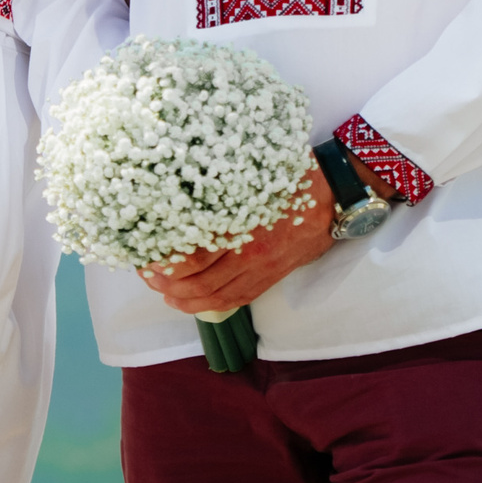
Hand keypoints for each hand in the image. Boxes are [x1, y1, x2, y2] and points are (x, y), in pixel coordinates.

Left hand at [139, 162, 336, 314]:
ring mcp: (262, 271)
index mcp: (243, 227)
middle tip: (147, 276)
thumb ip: (224, 187)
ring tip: (163, 293)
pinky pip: (236, 300)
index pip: (195, 256)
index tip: (147, 254)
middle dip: (167, 284)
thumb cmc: (294, 179)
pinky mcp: (271, 279)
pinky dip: (210, 306)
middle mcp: (251, 255)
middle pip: (199, 282)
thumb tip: (185, 185)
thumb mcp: (255, 176)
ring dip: (185, 299)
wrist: (335, 197)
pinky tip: (192, 302)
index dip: (167, 262)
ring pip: (216, 297)